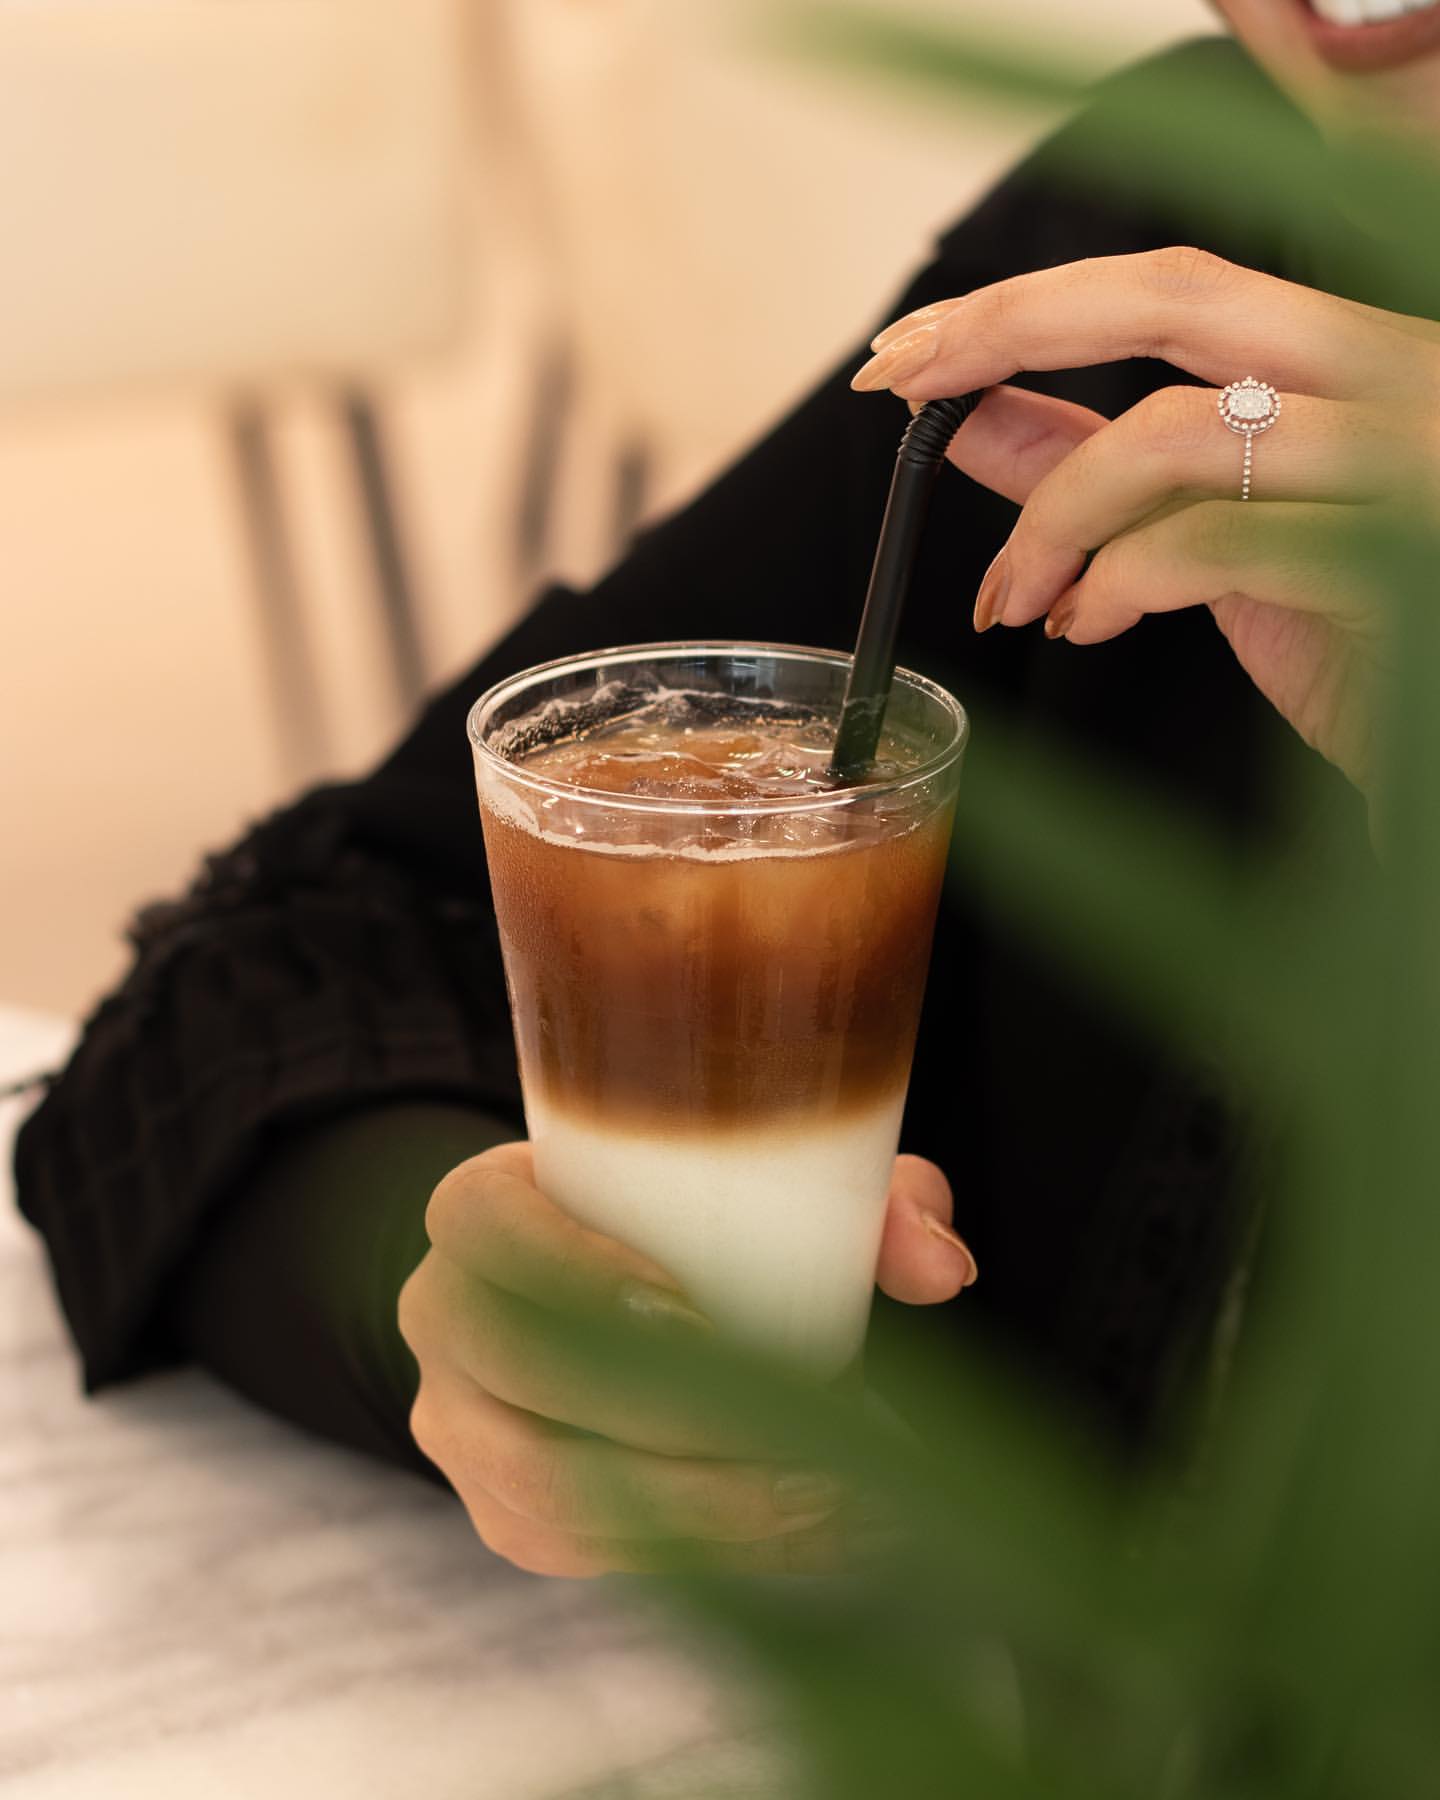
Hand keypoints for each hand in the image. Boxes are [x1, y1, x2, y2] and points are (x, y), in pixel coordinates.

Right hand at [398, 1142, 974, 1577]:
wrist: (597, 1295)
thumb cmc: (688, 1223)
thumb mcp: (761, 1185)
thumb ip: (862, 1200)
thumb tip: (940, 1266)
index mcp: (477, 1211)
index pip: (487, 1226)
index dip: (575, 1267)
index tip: (695, 1314)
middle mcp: (443, 1316)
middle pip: (531, 1374)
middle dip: (681, 1419)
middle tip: (820, 1432)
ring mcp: (460, 1428)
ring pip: (556, 1487)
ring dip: (704, 1505)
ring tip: (835, 1500)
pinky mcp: (503, 1517)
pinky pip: (587, 1553)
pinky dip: (702, 1551)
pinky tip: (805, 1541)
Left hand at [854, 247, 1439, 794]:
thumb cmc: (1358, 636)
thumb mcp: (1228, 530)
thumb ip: (1113, 470)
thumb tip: (977, 417)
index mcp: (1356, 361)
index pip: (1182, 282)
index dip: (1036, 299)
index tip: (925, 340)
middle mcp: (1396, 378)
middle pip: (1177, 294)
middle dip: (1010, 327)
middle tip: (901, 382)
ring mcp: (1401, 464)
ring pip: (1172, 431)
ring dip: (1052, 515)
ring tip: (1016, 593)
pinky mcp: (1388, 561)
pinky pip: (1209, 545)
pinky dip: (1113, 584)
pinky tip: (1087, 623)